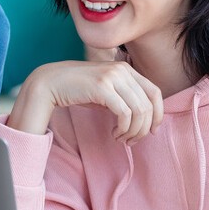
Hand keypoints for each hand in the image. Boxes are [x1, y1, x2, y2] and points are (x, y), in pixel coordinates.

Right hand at [7, 60, 163, 143]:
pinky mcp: (102, 87)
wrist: (51, 83)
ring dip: (134, 131)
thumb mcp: (106, 92)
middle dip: (144, 128)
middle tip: (132, 140)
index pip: (155, 92)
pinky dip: (123, 128)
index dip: (158, 114)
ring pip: (139, 111)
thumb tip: (145, 119)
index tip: (151, 131)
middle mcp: (122, 70)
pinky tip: (114, 134)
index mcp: (126, 69)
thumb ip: (124, 98)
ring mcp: (113, 77)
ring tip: (122, 139)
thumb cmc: (78, 90)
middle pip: (149, 105)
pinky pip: (125, 113)